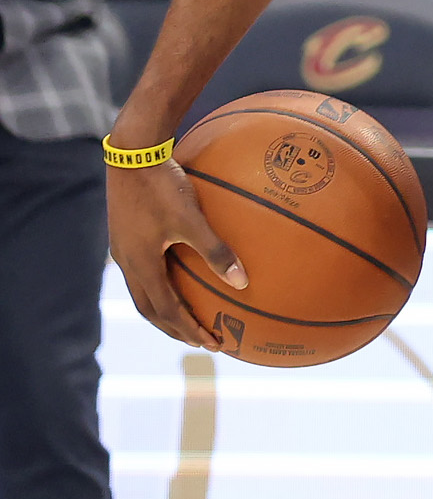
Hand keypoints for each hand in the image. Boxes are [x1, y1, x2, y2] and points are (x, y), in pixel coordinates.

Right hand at [107, 155, 247, 351]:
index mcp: (141, 265)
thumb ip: (216, 251)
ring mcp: (123, 249)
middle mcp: (127, 263)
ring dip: (165, 309)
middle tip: (201, 340)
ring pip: (144, 292)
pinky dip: (160, 286)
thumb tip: (243, 282)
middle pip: (150, 309)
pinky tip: (178, 276)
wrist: (131, 154)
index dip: (189, 330)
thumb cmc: (162, 185)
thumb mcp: (192, 220)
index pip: (166, 311)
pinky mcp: (126, 235)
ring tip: (188, 318)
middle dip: (176, 327)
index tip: (212, 344)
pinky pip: (143, 272)